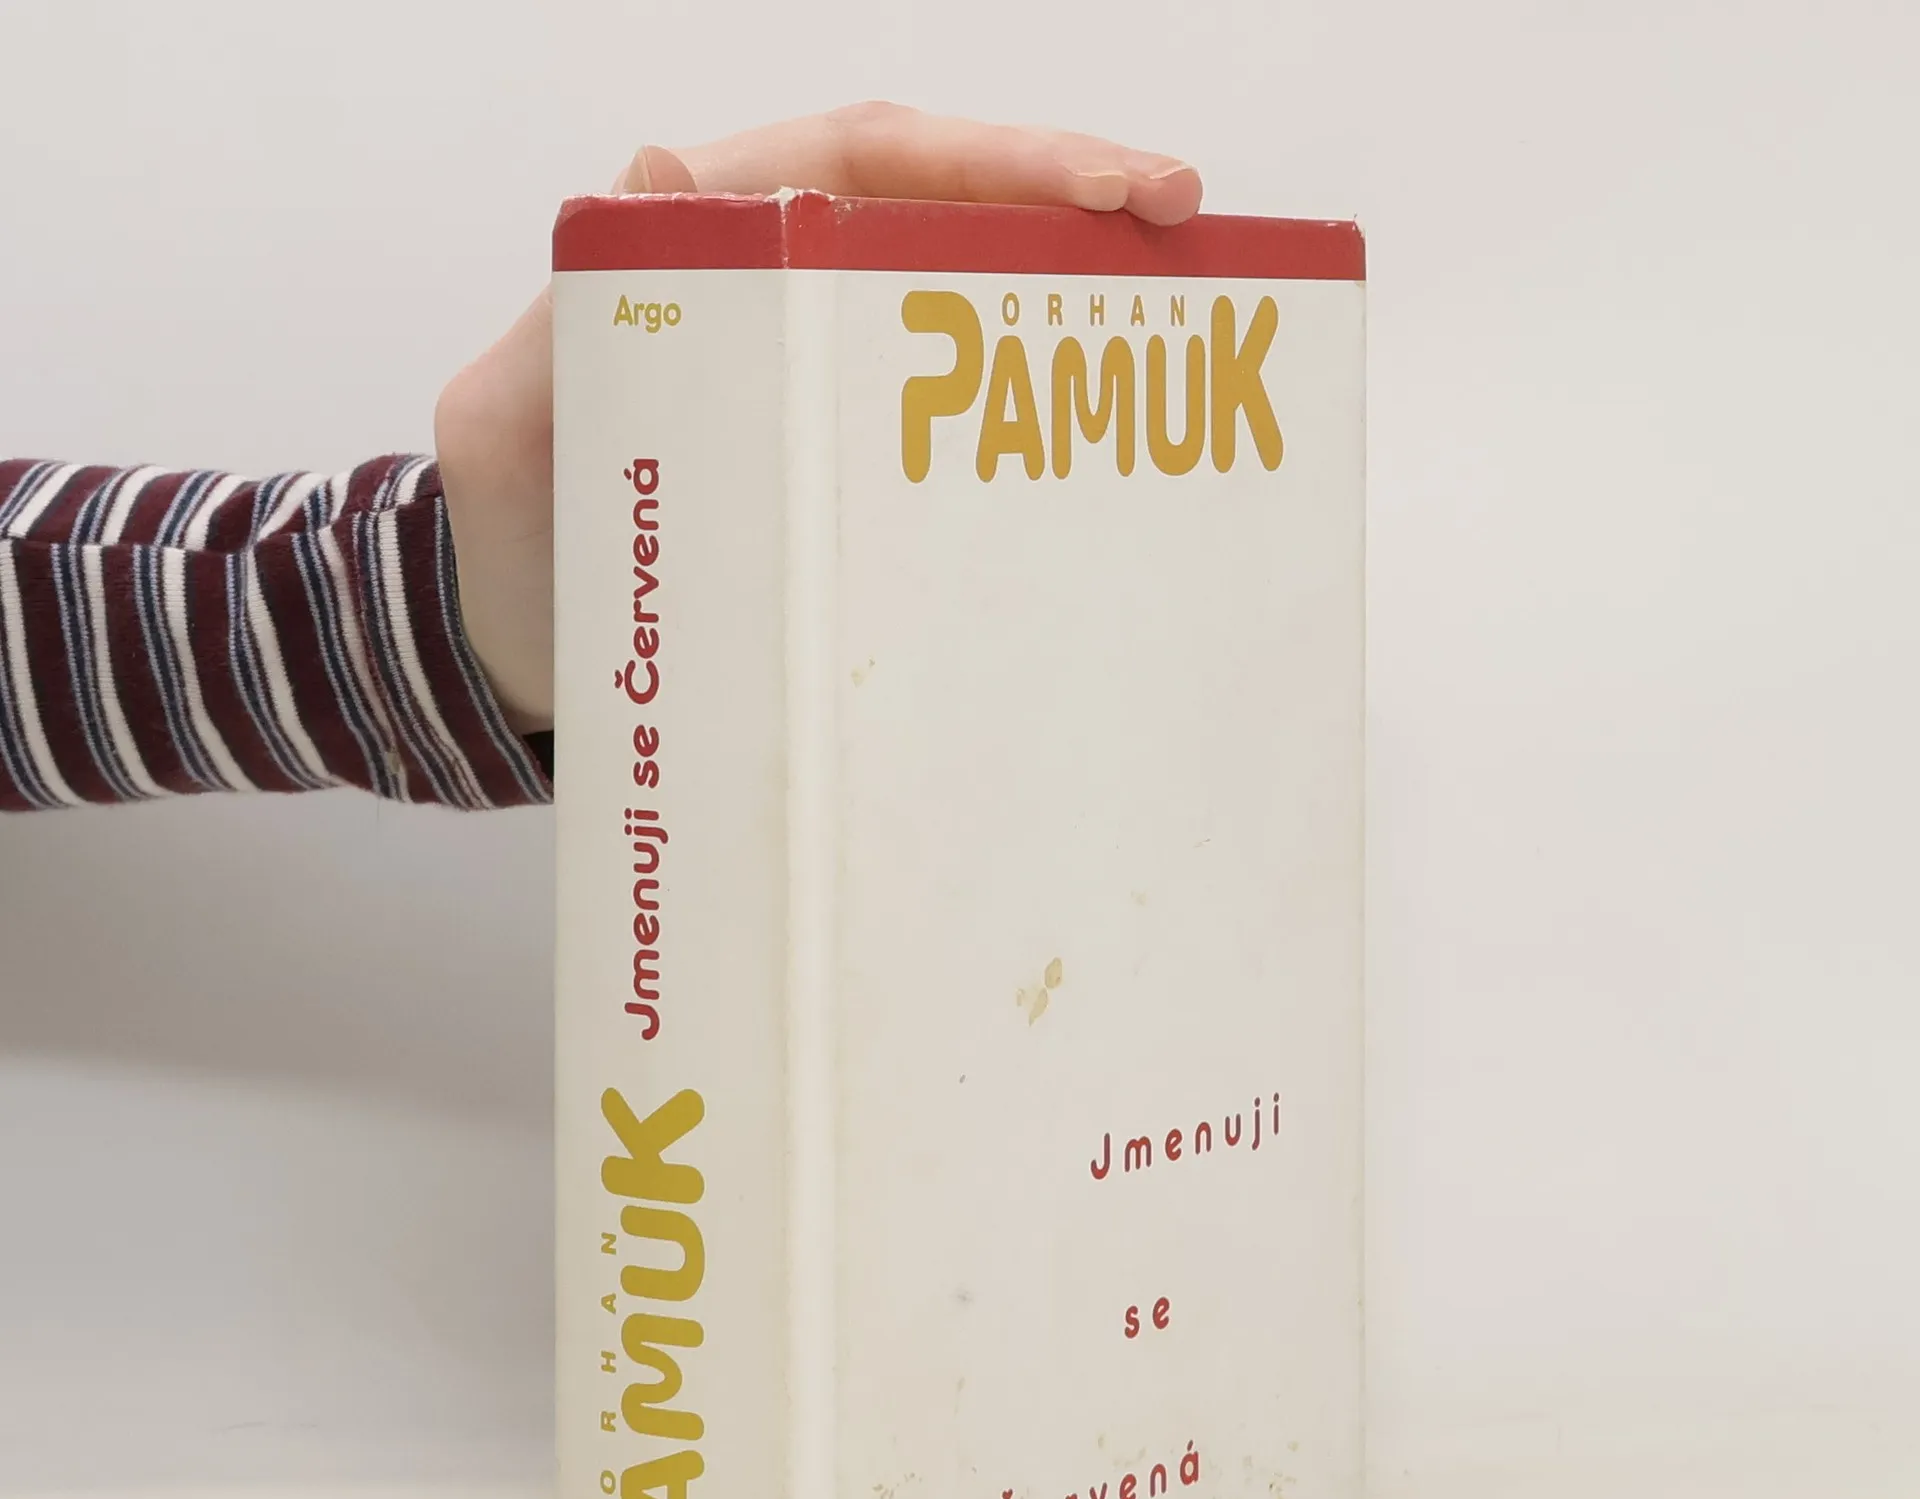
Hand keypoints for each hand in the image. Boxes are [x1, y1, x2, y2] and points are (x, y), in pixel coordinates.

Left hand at [434, 103, 1203, 731]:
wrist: (513, 656)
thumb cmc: (510, 546)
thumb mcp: (510, 432)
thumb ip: (566, 326)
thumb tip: (654, 176)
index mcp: (699, 251)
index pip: (866, 163)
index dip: (995, 161)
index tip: (1116, 190)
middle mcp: (772, 290)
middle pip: (940, 210)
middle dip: (1069, 204)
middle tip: (1186, 226)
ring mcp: (812, 373)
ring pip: (954, 299)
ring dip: (1062, 295)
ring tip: (1176, 316)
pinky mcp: (834, 456)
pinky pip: (938, 409)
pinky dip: (1016, 407)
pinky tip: (1090, 432)